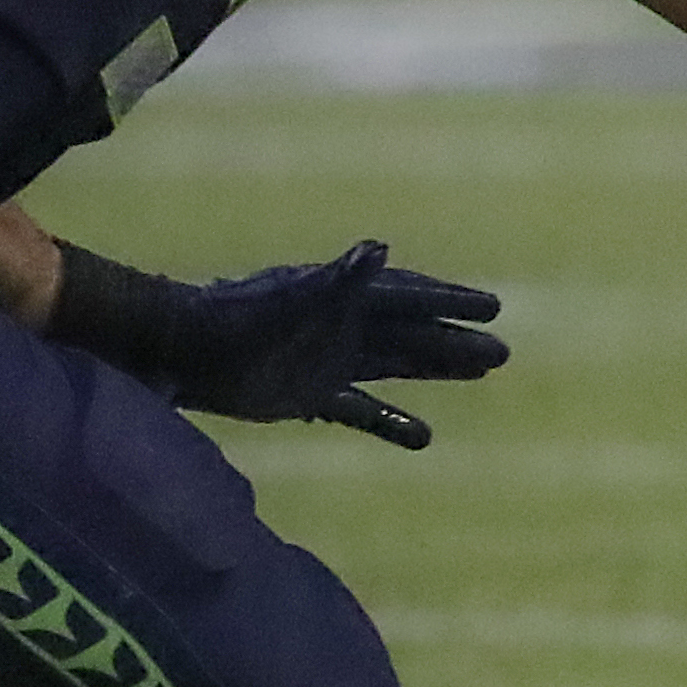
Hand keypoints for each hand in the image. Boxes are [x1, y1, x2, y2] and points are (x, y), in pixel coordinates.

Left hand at [157, 242, 507, 449]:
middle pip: (413, 334)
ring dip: (436, 370)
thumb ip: (341, 278)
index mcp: (347, 298)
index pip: (411, 298)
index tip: (491, 307)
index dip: (450, 302)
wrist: (185, 350)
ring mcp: (330, 361)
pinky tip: (425, 439)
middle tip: (501, 351)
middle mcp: (345, 326)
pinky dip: (393, 424)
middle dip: (455, 340)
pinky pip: (363, 410)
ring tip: (482, 372)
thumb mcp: (297, 297)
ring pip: (397, 365)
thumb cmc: (240, 319)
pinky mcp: (311, 395)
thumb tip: (381, 248)